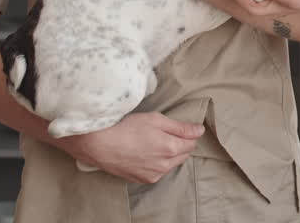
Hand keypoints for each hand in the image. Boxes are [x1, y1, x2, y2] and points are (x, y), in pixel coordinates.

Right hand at [64, 112, 203, 184]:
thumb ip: (181, 127)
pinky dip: (156, 163)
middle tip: (163, 133)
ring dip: (168, 155)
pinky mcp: (142, 180)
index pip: (192, 142)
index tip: (179, 128)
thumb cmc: (127, 128)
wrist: (100, 145)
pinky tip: (144, 153)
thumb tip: (199, 131)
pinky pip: (158, 171)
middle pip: (183, 154)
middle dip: (179, 144)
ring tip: (151, 143)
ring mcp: (153, 174)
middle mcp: (165, 165)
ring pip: (170, 164)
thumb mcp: (156, 120)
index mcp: (171, 148)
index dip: (188, 134)